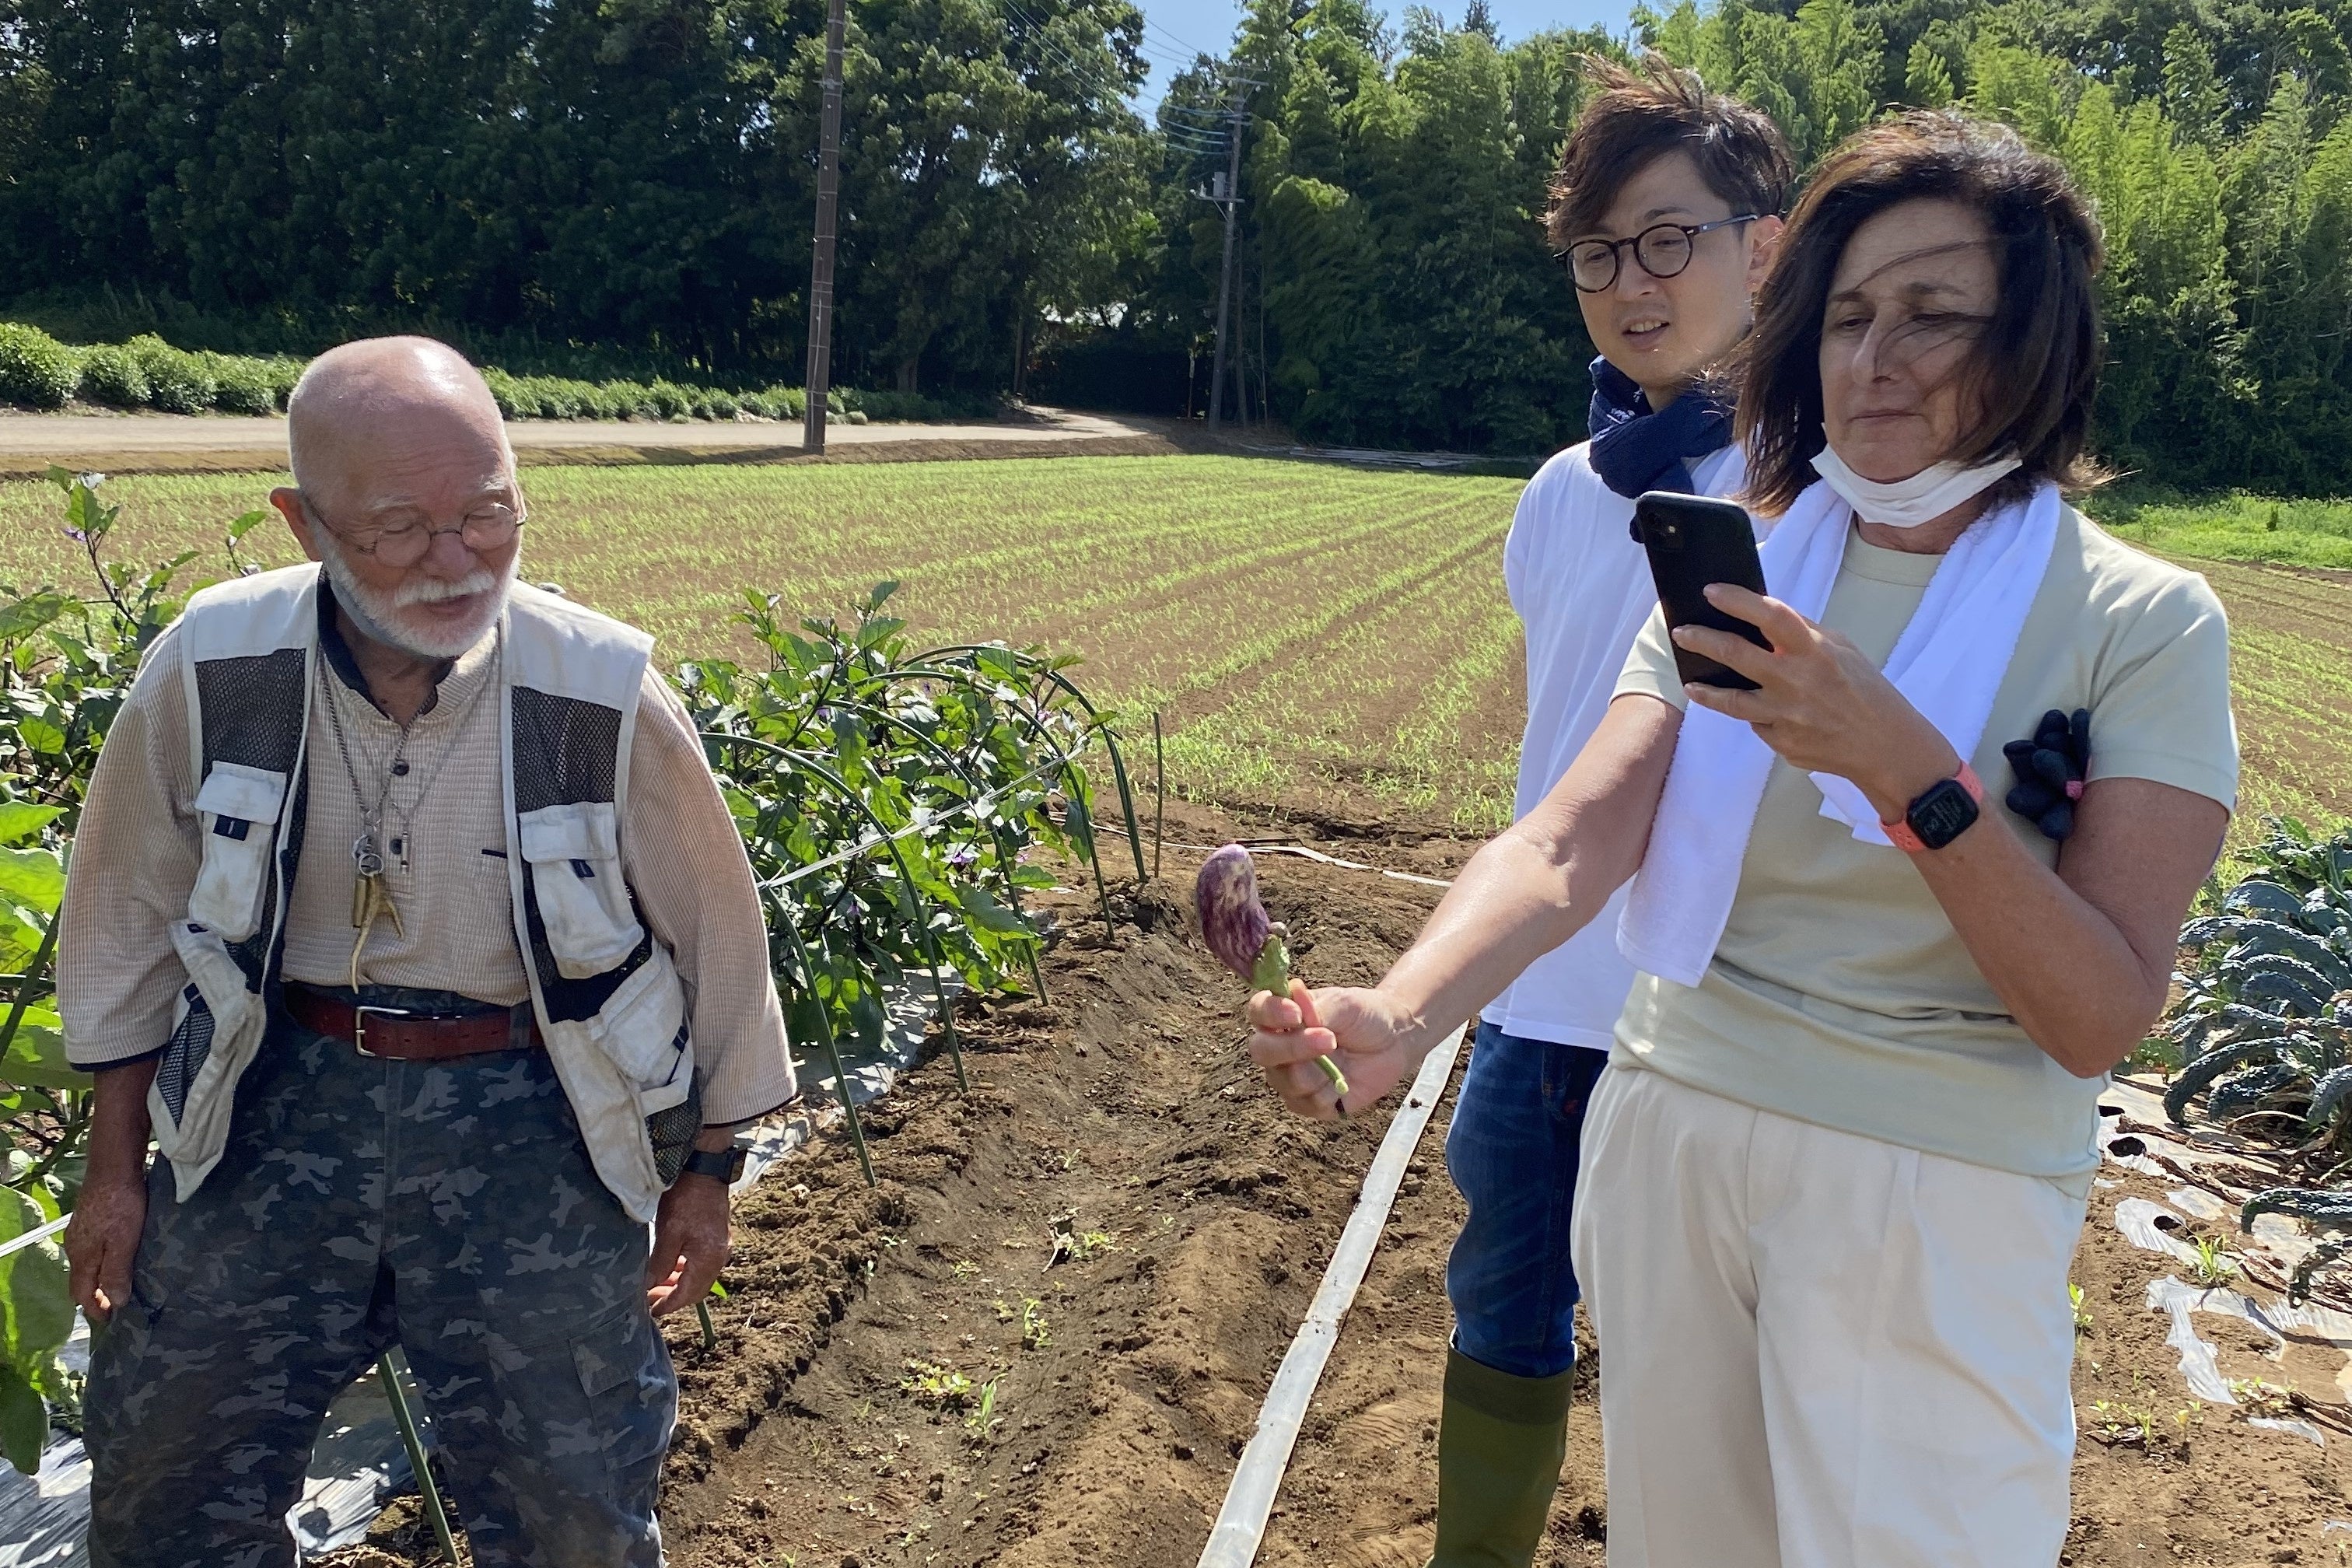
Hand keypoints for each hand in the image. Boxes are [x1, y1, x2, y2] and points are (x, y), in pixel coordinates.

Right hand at [67, 1175, 146, 1324]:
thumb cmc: (121, 1206)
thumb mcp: (123, 1242)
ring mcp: (80, 1232)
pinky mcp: (89, 1219)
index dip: (94, 1308)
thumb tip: (115, 1302)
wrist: (114, 1167)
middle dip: (95, 1296)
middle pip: (81, 1280)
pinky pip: (92, 1250)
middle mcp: (75, 1247)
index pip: (80, 1293)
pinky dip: (103, 1262)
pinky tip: (117, 1259)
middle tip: (116, 1307)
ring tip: (119, 1286)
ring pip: (87, 1264)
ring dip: (99, 1278)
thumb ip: (116, 1272)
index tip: (109, 1320)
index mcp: (80, 1256)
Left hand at [646, 1171, 730, 1315]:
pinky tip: (671, 1267)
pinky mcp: (717, 1238)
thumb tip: (649, 1286)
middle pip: (696, 1290)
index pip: (688, 1294)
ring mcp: (720, 1247)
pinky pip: (702, 1264)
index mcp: (708, 1259)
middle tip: (650, 1299)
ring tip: (657, 1284)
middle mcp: (719, 1257)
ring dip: (679, 1284)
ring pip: (699, 1277)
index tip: (651, 1311)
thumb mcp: (669, 1233)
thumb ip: (660, 1263)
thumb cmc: (686, 1199)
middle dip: (673, 1297)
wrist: (705, 1170)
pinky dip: (686, 1271)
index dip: (668, 1305)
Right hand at [1246, 981, 1422, 1120]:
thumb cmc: (1365, 1016)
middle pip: (1262, 1051)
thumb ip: (1318, 1008)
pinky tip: (1344, 1079)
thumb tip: (1293, 999)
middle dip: (1292, 1047)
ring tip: (1341, 1054)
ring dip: (1316, 1070)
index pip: (1258, 1011)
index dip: (1270, 1013)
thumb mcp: (1346, 1004)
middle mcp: (1279, 1047)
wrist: (1395, 1040)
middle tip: (1328, 1039)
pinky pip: (1307, 1104)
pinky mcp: (1309, 1103)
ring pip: (1285, 1081)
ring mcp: (1291, 1077)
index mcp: (1281, 1016)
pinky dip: (1329, 1091)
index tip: (1295, 1013)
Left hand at [1673, 584, 1958, 818]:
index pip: (1771, 616)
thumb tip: (1765, 615)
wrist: (1885, 747)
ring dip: (1706, 691)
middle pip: (1737, 656)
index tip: (1711, 591)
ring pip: (1732, 700)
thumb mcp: (1843, 650)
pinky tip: (1759, 711)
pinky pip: (1758, 724)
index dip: (1738, 601)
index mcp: (1816, 652)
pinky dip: (1756, 716)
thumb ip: (1804, 633)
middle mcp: (1797, 682)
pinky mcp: (1782, 743)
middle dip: (1703, 640)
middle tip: (1681, 632)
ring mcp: (1786, 716)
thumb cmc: (1867, 691)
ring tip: (1691, 683)